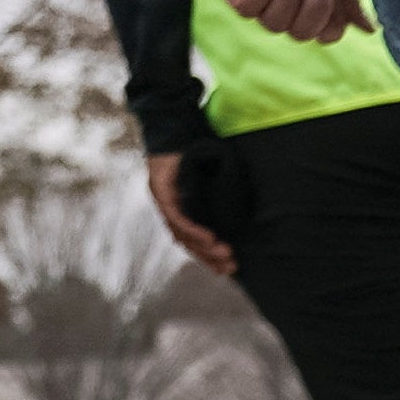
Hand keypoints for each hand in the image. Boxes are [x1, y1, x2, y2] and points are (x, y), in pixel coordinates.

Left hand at [144, 150, 235, 281]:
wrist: (172, 129)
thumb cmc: (193, 155)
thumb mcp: (209, 182)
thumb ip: (217, 202)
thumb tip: (240, 219)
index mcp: (180, 209)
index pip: (192, 240)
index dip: (207, 257)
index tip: (226, 270)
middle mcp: (169, 207)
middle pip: (187, 241)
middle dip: (209, 256)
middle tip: (231, 266)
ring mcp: (162, 199)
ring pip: (182, 232)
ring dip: (204, 246)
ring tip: (225, 253)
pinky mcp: (159, 189)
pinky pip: (175, 215)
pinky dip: (192, 228)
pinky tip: (208, 237)